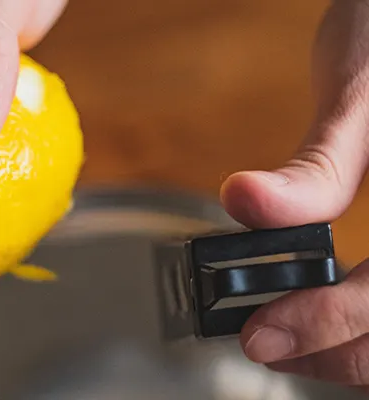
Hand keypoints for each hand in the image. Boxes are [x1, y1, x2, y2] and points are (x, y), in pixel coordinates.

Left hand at [221, 0, 368, 391]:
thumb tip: (245, 200)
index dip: (327, 326)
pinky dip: (357, 325)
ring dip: (347, 350)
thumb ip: (315, 166)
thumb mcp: (360, 97)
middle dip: (333, 353)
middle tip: (266, 347)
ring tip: (287, 344)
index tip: (261, 338)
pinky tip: (322, 319)